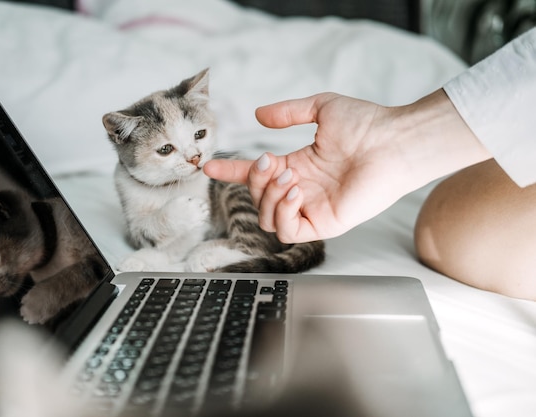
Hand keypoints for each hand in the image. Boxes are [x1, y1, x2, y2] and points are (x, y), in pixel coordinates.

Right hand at [205, 90, 489, 242]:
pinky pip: (287, 231)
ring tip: (289, 177)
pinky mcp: (324, 224)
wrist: (394, 142)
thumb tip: (259, 116)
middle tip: (271, 162)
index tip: (209, 168)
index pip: (256, 175)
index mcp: (299, 166)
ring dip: (269, 196)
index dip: (232, 172)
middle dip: (255, 180)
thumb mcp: (321, 108)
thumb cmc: (366, 124)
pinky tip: (296, 191)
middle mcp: (302, 190)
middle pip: (257, 197)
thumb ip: (288, 112)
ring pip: (267, 218)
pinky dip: (282, 212)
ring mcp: (312, 209)